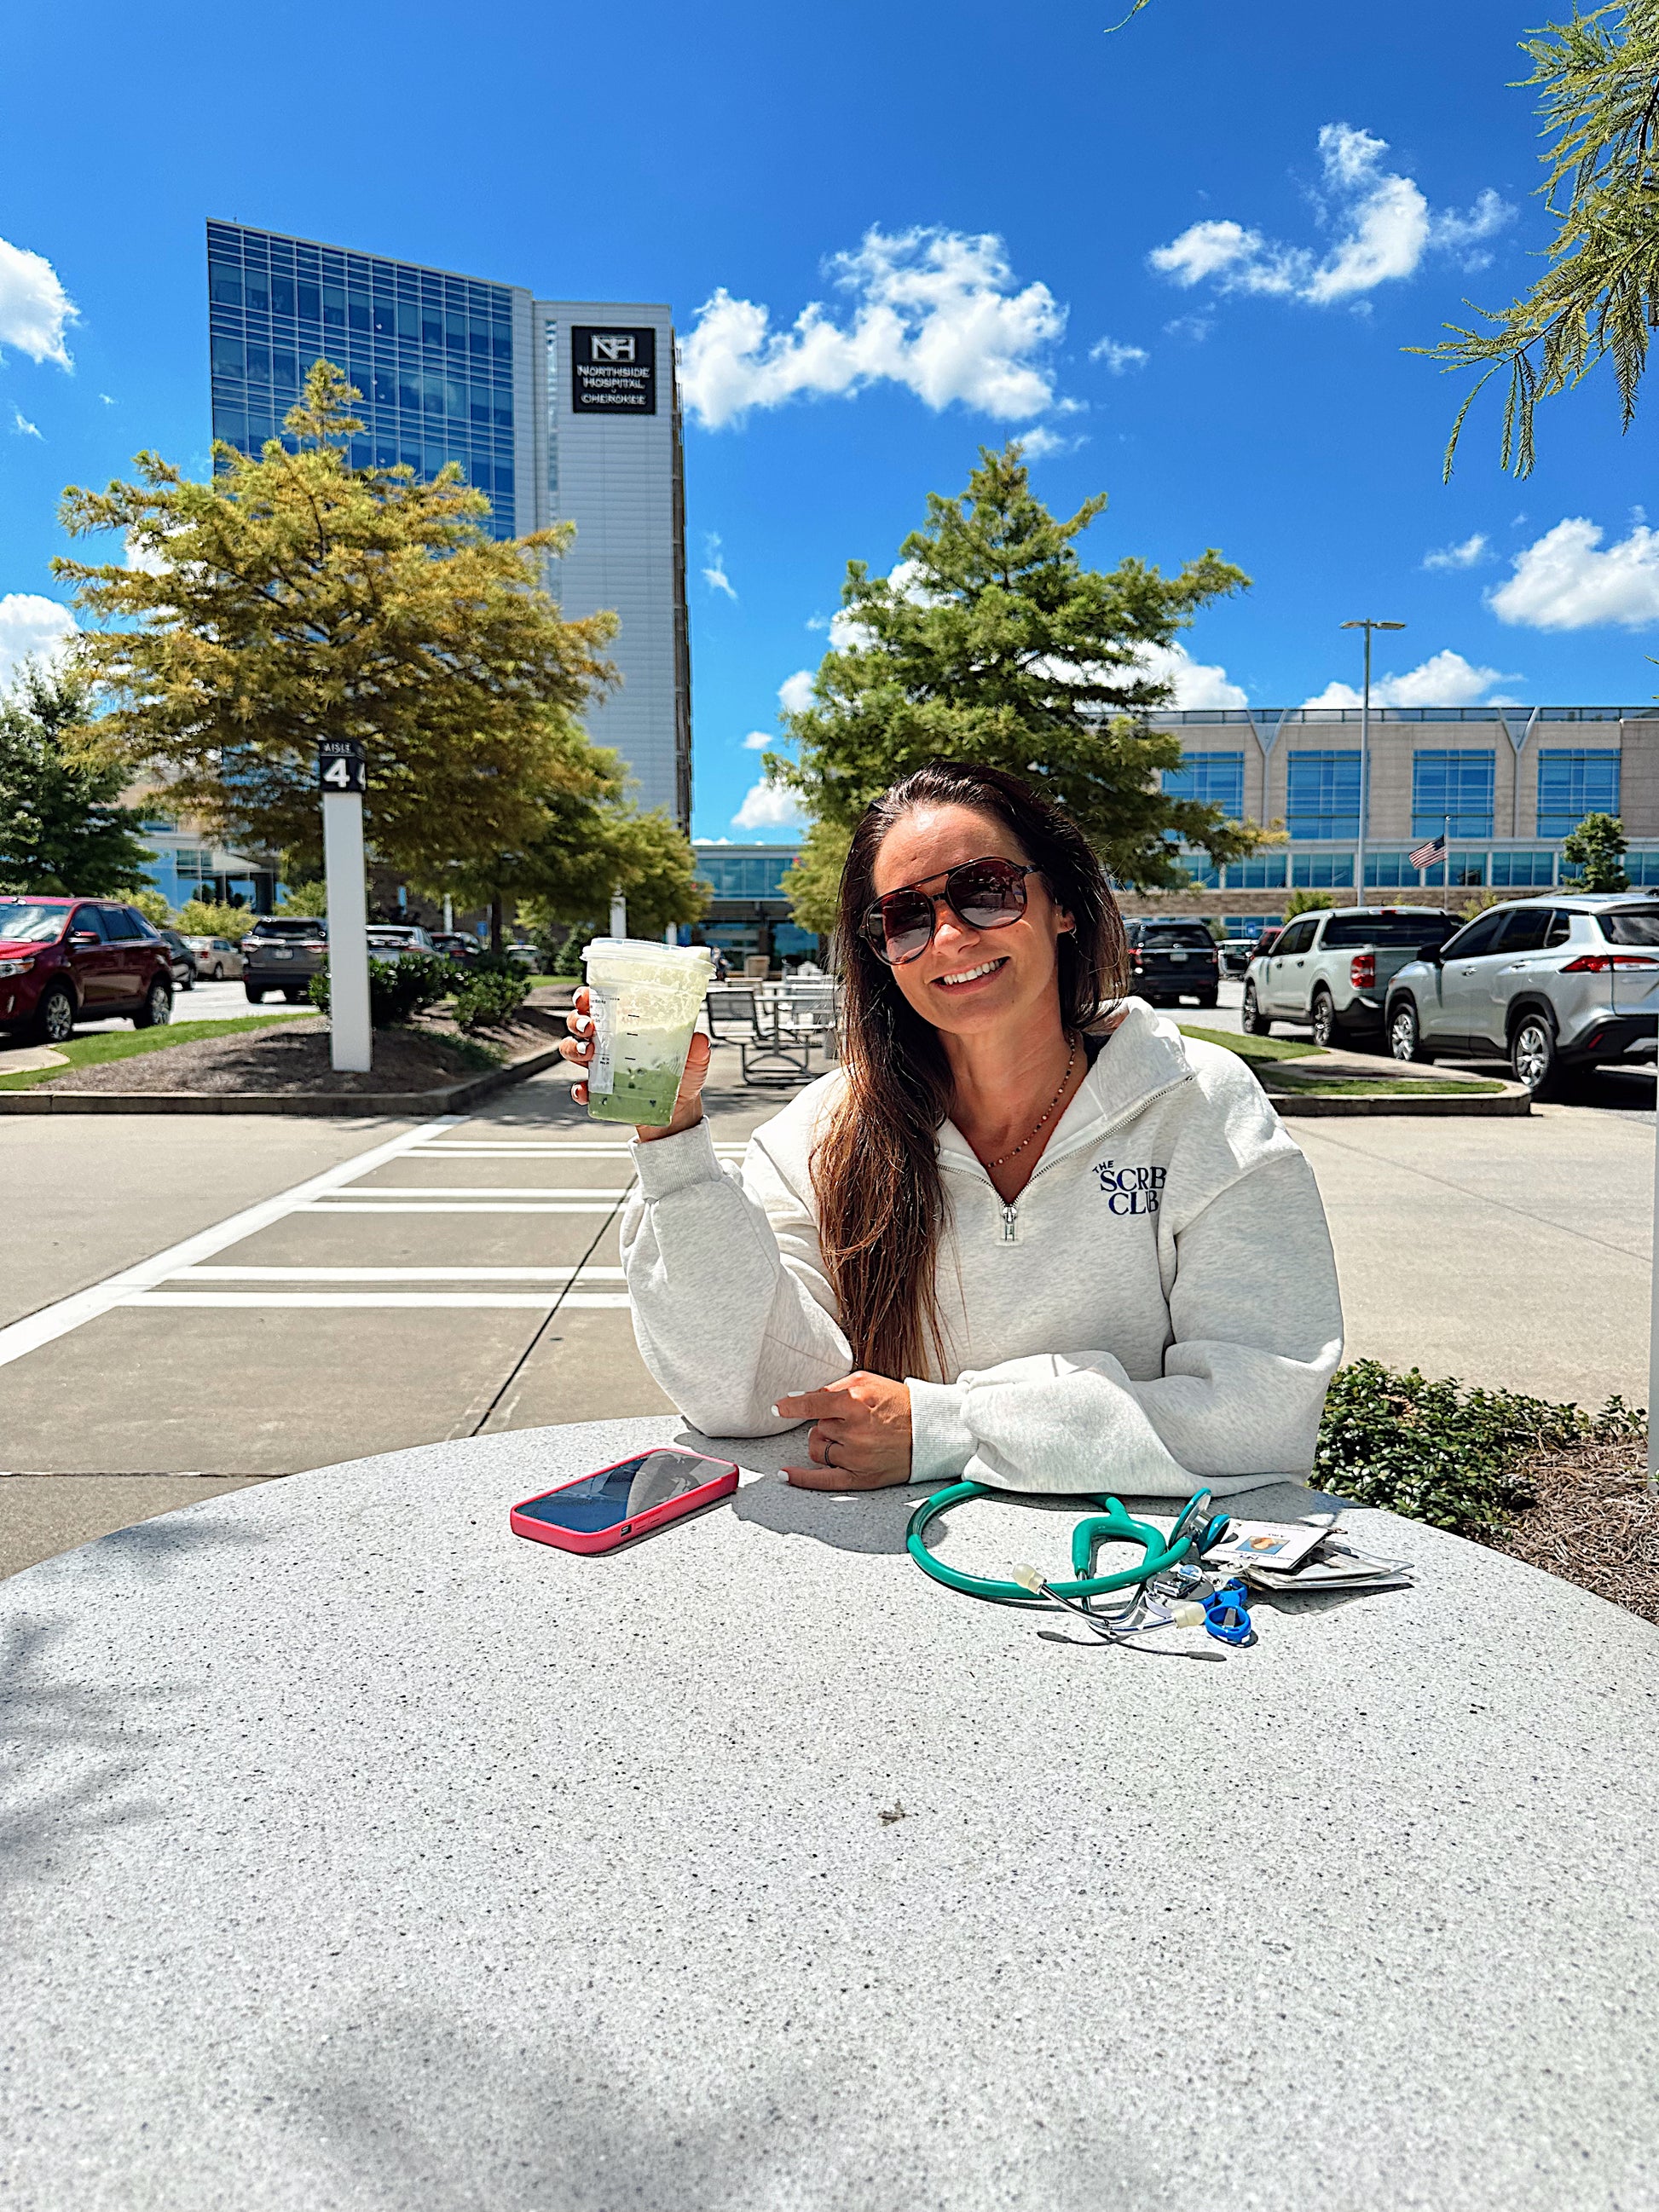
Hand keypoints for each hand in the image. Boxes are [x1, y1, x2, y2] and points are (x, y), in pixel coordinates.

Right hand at [560, 987, 711, 1138]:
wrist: (678, 1113)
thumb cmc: (682, 1077)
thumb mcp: (693, 1061)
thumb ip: (697, 1050)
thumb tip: (699, 1040)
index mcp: (627, 1026)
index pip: (600, 1004)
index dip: (586, 997)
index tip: (585, 996)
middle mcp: (609, 1042)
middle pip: (578, 1023)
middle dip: (577, 1021)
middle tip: (590, 1028)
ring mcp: (601, 1067)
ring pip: (572, 1050)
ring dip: (574, 1049)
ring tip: (589, 1054)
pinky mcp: (600, 1091)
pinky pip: (581, 1088)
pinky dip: (580, 1089)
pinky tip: (587, 1091)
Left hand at [776, 1373, 912, 1488]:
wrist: (929, 1432)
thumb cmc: (898, 1404)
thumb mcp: (868, 1382)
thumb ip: (832, 1388)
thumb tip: (797, 1399)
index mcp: (855, 1403)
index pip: (812, 1404)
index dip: (792, 1407)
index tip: (778, 1408)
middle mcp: (855, 1432)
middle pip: (817, 1428)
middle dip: (828, 1423)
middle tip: (851, 1421)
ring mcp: (857, 1457)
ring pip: (817, 1450)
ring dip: (825, 1443)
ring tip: (849, 1438)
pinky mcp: (860, 1478)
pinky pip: (822, 1480)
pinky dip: (801, 1479)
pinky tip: (785, 1475)